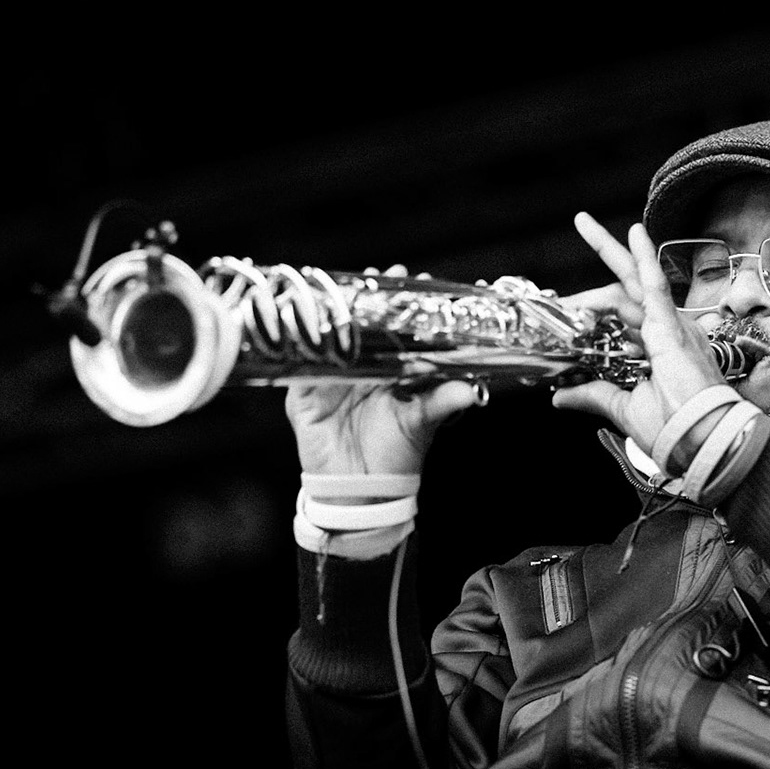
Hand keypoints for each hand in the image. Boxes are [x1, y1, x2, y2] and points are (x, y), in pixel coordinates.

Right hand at [283, 265, 483, 492]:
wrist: (362, 492)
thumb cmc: (395, 456)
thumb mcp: (421, 423)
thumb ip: (442, 402)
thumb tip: (471, 391)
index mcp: (387, 369)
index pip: (392, 328)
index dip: (398, 304)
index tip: (412, 280)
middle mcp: (358, 368)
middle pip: (357, 323)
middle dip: (364, 298)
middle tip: (377, 276)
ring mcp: (328, 378)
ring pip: (325, 336)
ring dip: (330, 313)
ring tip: (341, 292)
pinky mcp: (304, 394)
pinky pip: (298, 364)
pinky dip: (300, 345)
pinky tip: (305, 325)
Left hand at [551, 213, 731, 468]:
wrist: (700, 442)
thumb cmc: (675, 429)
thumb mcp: (622, 408)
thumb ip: (592, 394)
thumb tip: (558, 396)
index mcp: (657, 348)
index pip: (617, 316)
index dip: (589, 308)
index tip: (561, 305)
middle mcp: (664, 331)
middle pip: (625, 286)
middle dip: (605, 253)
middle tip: (581, 220)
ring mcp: (670, 327)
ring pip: (634, 280)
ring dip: (610, 250)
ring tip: (584, 223)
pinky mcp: (672, 329)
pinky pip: (654, 288)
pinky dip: (644, 260)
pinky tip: (633, 234)